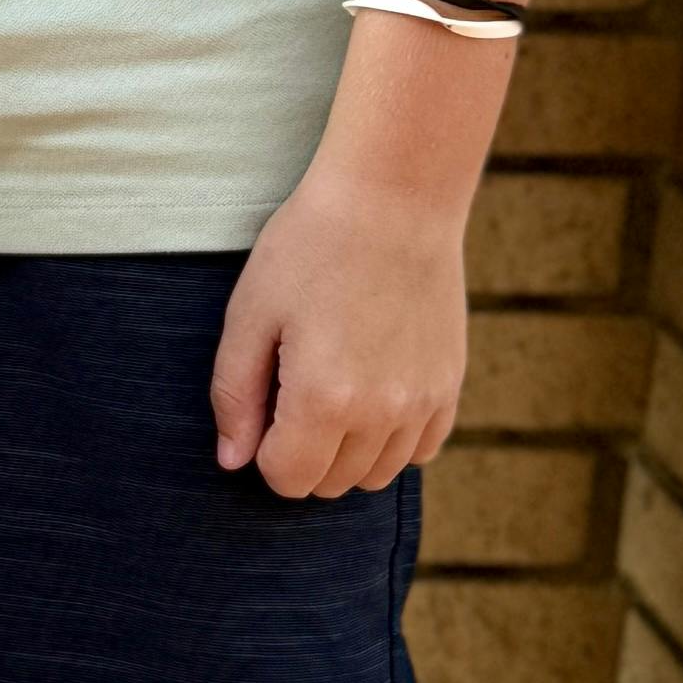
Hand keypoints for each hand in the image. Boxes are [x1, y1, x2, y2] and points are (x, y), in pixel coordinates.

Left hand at [210, 159, 469, 500]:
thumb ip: (235, 396)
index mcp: (323, 399)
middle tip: (293, 391)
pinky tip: (373, 394)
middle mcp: (381, 413)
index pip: (287, 479)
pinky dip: (392, 440)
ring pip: (376, 475)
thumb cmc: (310, 247)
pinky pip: (421, 450)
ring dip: (346, 452)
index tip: (264, 408)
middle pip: (331, 484)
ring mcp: (423, 402)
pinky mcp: (450, 384)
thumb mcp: (250, 314)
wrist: (394, 199)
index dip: (264, 452)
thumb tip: (233, 460)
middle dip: (302, 454)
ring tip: (332, 392)